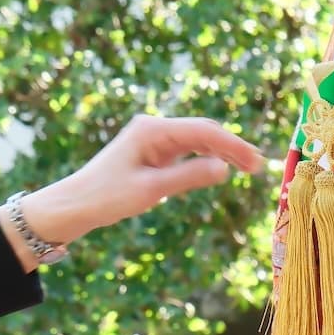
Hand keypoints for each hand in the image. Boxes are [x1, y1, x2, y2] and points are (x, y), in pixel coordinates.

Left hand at [0, 115, 267, 268]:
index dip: (233, 146)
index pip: (203, 132)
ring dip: (221, 153)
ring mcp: (152, 140)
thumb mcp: (152, 190)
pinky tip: (221, 169)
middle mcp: (153, 129)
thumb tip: (224, 168)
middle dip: (232, 147)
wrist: (74, 205)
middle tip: (259, 167)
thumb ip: (189, 176)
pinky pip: (185, 152)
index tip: (256, 162)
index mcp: (152, 130)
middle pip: (203, 132)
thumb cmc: (107, 197)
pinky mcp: (150, 153)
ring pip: (196, 141)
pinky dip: (205, 159)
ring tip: (248, 168)